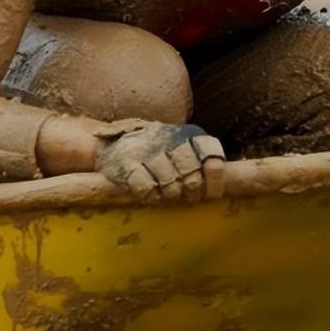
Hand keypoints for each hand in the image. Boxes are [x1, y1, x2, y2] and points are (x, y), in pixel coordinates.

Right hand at [94, 119, 224, 202]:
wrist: (110, 145)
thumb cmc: (152, 152)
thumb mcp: (178, 148)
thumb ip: (198, 162)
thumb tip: (219, 187)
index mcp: (185, 134)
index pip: (211, 154)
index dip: (215, 179)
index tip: (210, 193)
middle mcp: (166, 138)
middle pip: (191, 172)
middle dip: (191, 190)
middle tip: (186, 196)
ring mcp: (146, 149)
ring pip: (170, 183)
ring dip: (170, 194)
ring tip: (166, 193)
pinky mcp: (127, 163)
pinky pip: (147, 188)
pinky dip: (151, 196)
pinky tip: (150, 194)